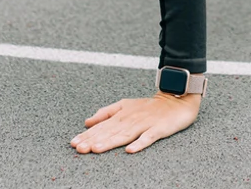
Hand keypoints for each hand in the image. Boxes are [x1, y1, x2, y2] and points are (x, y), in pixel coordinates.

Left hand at [71, 92, 201, 153]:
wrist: (175, 99)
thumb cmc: (149, 106)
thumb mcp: (125, 105)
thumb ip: (105, 113)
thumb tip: (87, 121)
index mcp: (121, 115)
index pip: (101, 127)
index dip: (87, 135)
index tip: (74, 143)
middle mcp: (130, 119)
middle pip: (109, 132)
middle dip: (93, 140)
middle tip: (80, 149)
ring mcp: (145, 124)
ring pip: (125, 135)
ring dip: (110, 142)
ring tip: (97, 149)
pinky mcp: (158, 129)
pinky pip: (148, 137)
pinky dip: (140, 143)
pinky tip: (131, 150)